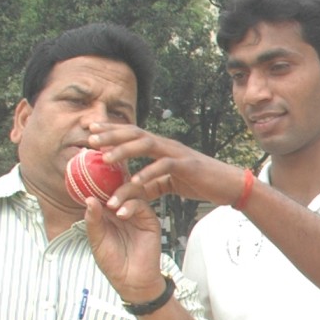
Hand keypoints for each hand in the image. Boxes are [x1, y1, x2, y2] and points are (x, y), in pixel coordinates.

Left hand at [82, 194, 163, 301]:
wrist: (131, 280)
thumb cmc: (113, 263)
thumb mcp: (96, 240)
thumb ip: (93, 220)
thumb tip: (89, 199)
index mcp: (108, 214)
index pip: (104, 192)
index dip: (98, 185)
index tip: (89, 181)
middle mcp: (123, 211)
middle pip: (120, 187)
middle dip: (111, 186)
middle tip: (103, 193)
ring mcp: (137, 215)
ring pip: (133, 191)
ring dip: (121, 194)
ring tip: (112, 205)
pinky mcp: (150, 220)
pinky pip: (142, 205)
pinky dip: (131, 205)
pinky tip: (123, 215)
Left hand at [86, 123, 248, 214]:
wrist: (229, 185)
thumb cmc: (201, 182)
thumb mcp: (171, 183)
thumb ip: (152, 183)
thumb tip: (133, 189)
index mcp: (162, 148)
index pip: (132, 134)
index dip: (111, 131)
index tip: (90, 131)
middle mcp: (167, 145)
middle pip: (134, 133)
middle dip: (111, 135)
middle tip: (89, 139)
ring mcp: (177, 153)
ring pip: (146, 144)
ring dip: (124, 150)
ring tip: (106, 158)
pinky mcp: (187, 166)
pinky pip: (164, 166)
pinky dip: (149, 172)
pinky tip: (136, 180)